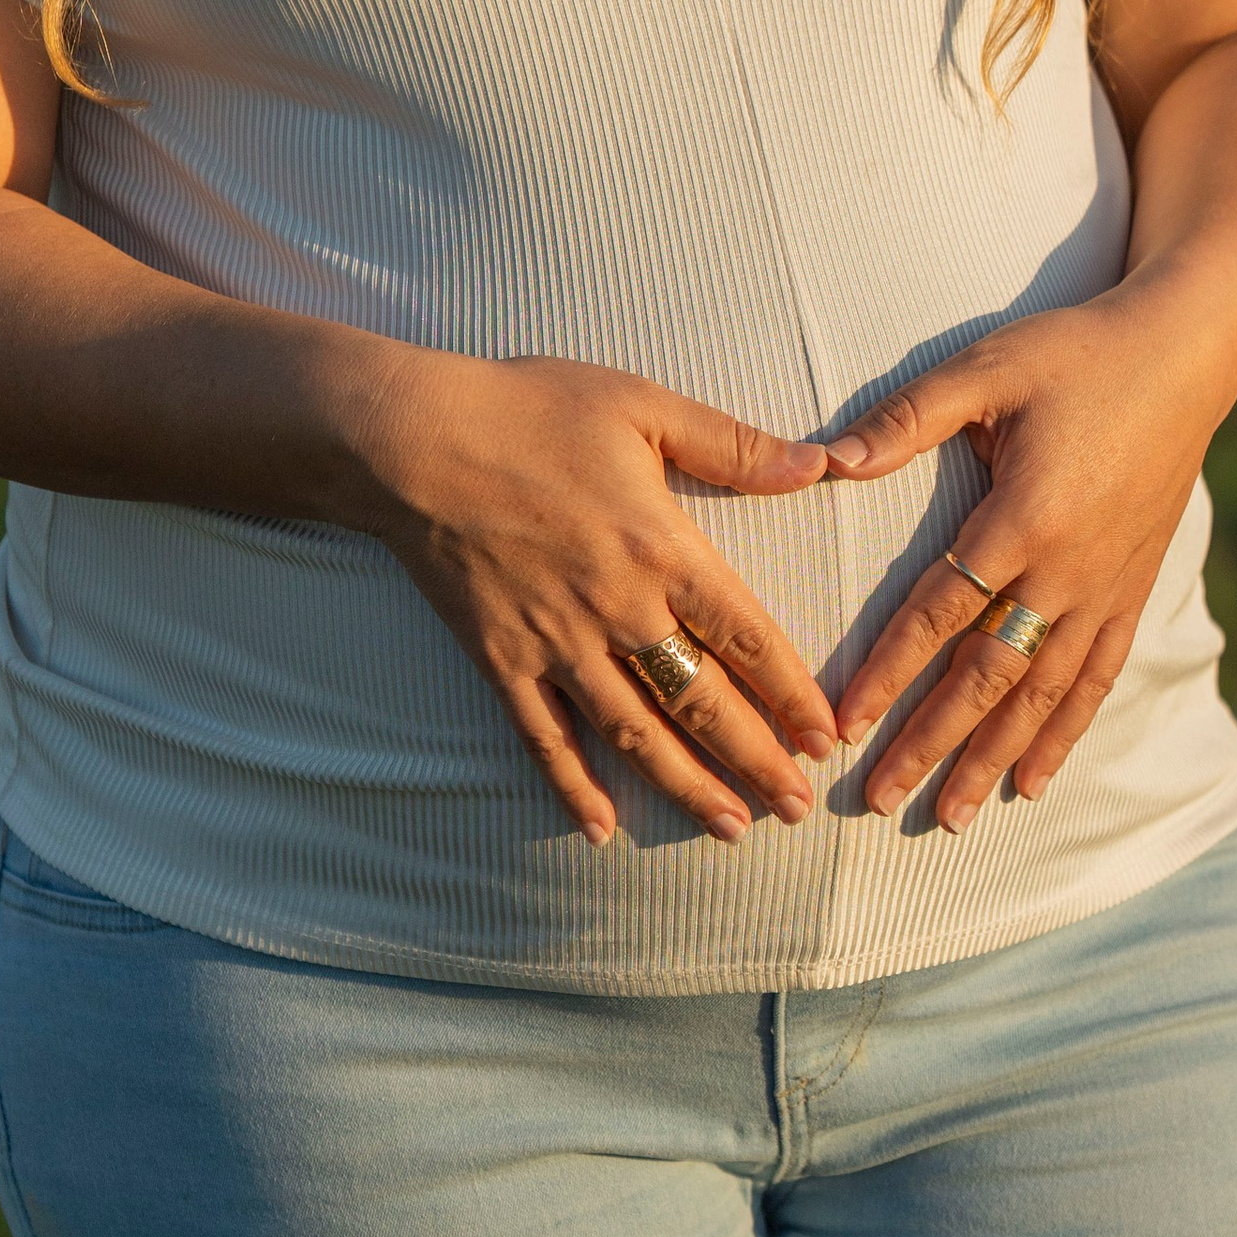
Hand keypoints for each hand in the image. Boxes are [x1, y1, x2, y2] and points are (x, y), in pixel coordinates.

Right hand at [356, 350, 837, 848]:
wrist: (411, 438)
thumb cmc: (528, 408)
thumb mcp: (641, 407)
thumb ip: (732, 445)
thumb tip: (818, 465)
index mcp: (660, 548)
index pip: (746, 637)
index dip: (792, 694)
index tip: (826, 736)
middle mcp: (617, 609)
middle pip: (701, 702)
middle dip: (755, 761)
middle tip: (797, 809)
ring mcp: (556, 642)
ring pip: (634, 734)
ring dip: (686, 787)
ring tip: (731, 829)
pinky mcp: (500, 659)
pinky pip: (543, 738)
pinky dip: (572, 787)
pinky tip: (601, 828)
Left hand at [824, 291, 1210, 830]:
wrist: (1185, 353)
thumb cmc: (1076, 353)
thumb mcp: (987, 367)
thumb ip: (907, 418)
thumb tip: (826, 460)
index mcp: (1025, 517)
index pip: (940, 611)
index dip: (889, 671)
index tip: (845, 725)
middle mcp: (1068, 569)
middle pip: (989, 675)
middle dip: (932, 741)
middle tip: (880, 798)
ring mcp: (1107, 587)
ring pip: (1043, 693)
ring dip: (993, 757)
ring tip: (952, 817)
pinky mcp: (1135, 590)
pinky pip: (1096, 678)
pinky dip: (1065, 733)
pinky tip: (1035, 781)